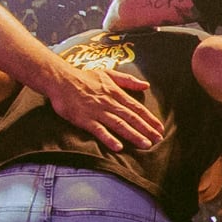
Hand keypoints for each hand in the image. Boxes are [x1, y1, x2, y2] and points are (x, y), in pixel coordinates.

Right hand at [48, 60, 164, 155]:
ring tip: (146, 144)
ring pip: (119, 125)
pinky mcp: (85, 119)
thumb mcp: (108, 74)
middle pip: (131, 117)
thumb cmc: (84, 77)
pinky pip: (99, 130)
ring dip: (133, 135)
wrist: (61, 79)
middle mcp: (109, 103)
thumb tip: (146, 85)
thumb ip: (128, 80)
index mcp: (116, 93)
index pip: (136, 107)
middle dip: (146, 129)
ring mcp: (97, 111)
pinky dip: (109, 138)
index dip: (149, 118)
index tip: (160, 128)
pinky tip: (118, 147)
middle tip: (159, 140)